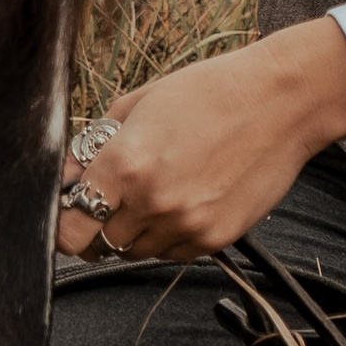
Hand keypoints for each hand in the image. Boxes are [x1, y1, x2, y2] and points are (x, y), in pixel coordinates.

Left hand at [57, 23, 345, 260]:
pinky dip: (168, 236)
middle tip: (111, 200)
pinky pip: (173, 254)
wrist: (281, 102)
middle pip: (99, 246)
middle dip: (96, 226)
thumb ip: (93, 145)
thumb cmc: (208, 92)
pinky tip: (184, 199)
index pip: (68, 229)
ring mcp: (186, 225)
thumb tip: (66, 178)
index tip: (70, 212)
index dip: (63, 224)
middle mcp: (152, 202)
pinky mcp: (216, 238)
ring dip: (134, 232)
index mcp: (124, 165)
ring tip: (155, 192)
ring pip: (136, 253)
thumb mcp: (138, 104)